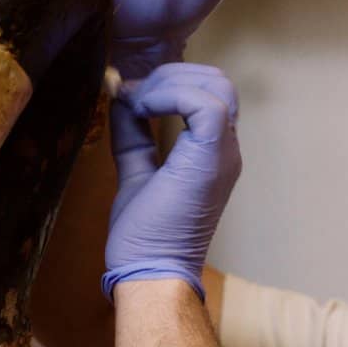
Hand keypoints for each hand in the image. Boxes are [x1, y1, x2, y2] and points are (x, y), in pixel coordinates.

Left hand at [102, 64, 241, 300]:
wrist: (148, 270)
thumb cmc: (144, 234)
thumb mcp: (136, 168)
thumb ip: (134, 134)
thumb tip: (121, 97)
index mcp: (213, 152)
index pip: (208, 93)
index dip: (168, 83)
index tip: (128, 96)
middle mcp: (227, 149)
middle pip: (216, 82)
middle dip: (169, 76)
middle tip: (133, 96)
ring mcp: (223, 153)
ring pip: (216, 85)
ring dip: (169, 83)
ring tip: (138, 103)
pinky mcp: (210, 158)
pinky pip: (204, 103)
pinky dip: (169, 95)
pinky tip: (142, 109)